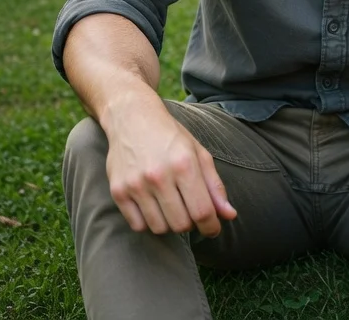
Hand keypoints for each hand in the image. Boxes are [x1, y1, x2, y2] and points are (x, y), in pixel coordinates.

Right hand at [103, 95, 236, 237]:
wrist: (132, 118)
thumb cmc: (171, 137)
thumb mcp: (199, 154)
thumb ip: (215, 186)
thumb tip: (230, 216)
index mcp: (184, 165)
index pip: (202, 211)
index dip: (211, 227)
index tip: (213, 229)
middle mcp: (159, 176)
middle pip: (181, 224)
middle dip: (191, 224)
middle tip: (189, 210)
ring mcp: (136, 185)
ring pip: (159, 228)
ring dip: (170, 224)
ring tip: (171, 207)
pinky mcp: (118, 192)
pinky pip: (137, 226)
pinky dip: (149, 223)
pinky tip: (153, 207)